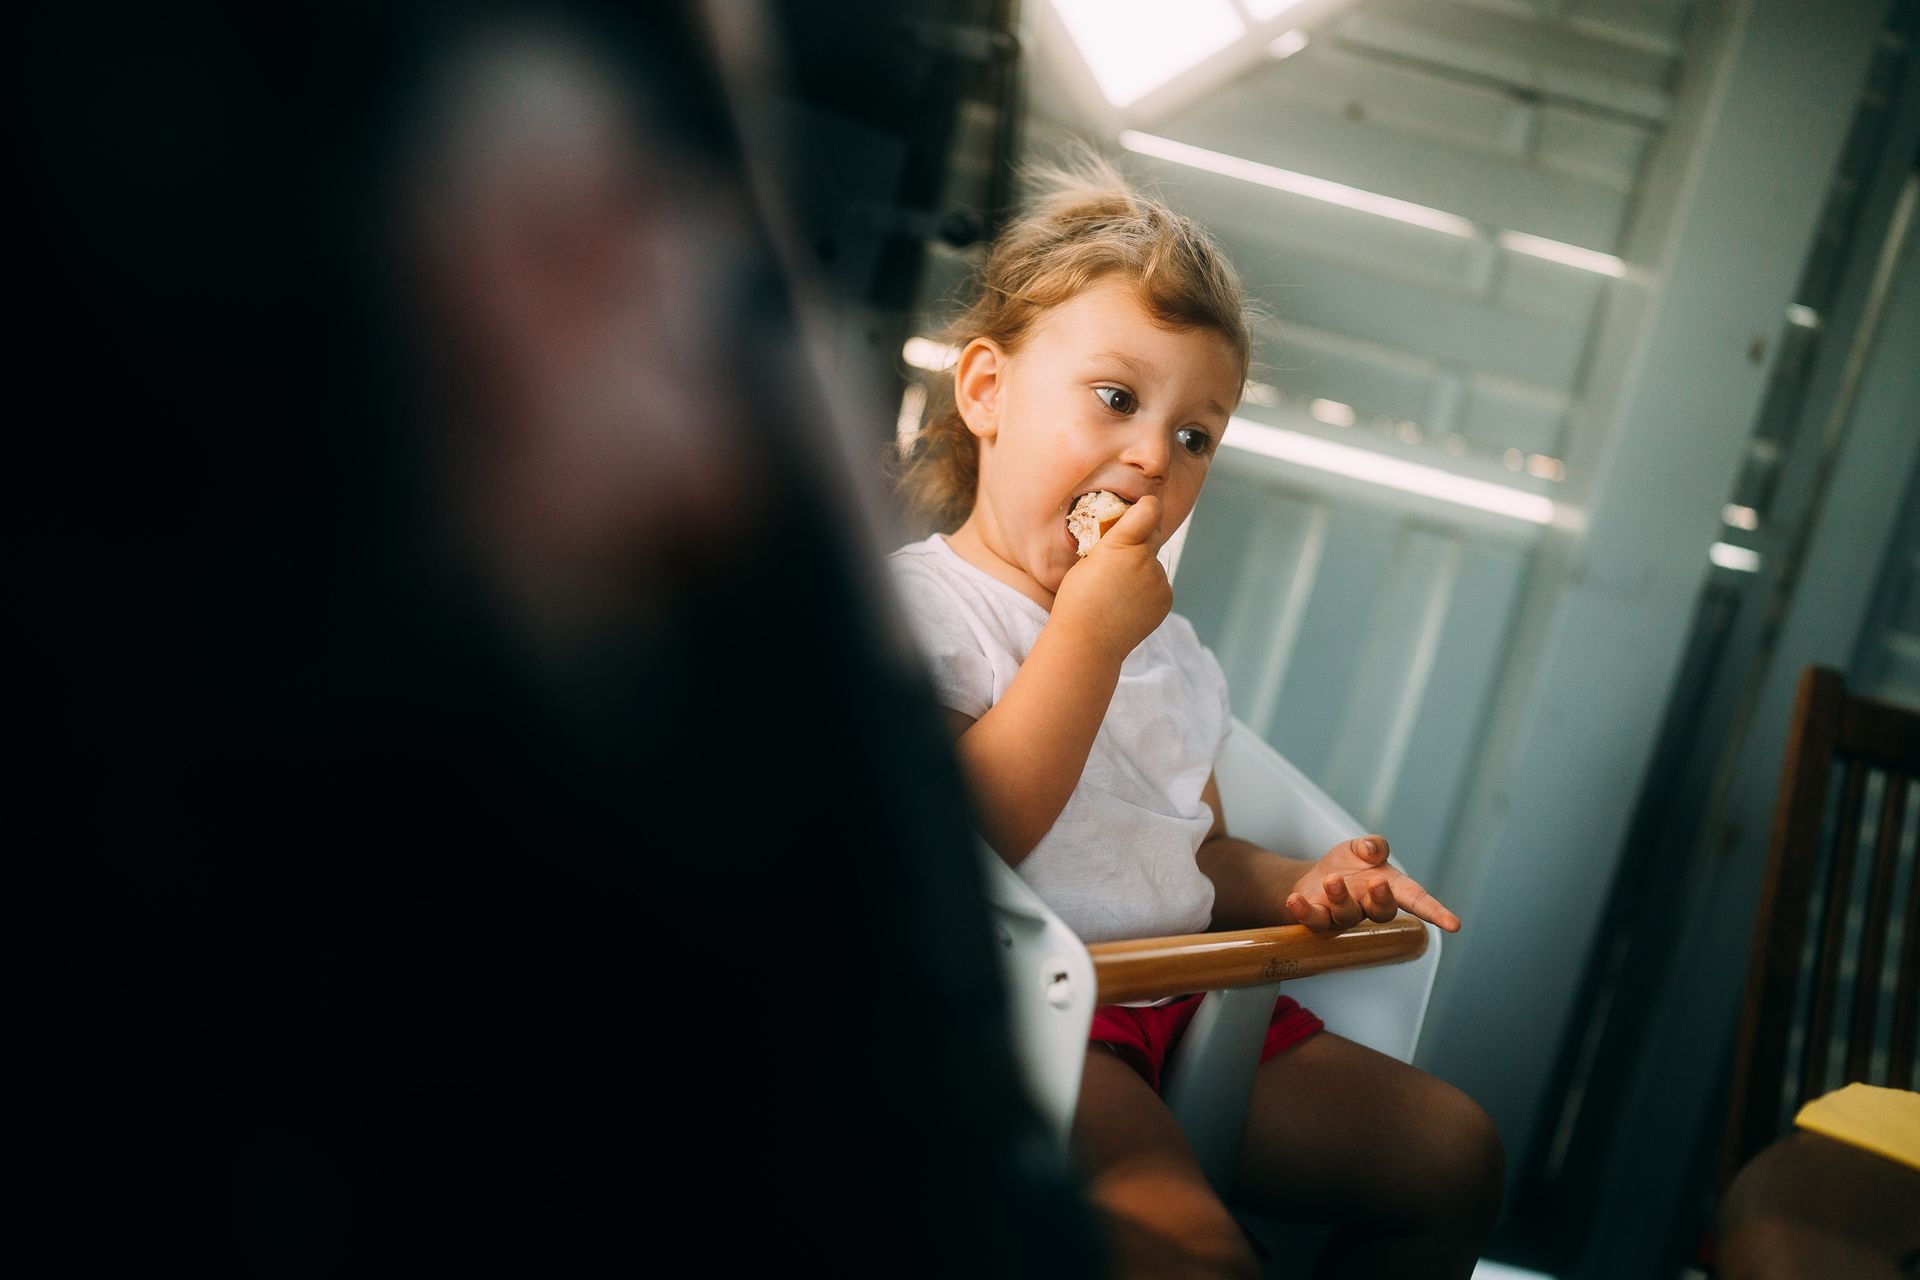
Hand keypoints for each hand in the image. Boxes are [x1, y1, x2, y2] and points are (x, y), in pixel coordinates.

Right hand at [1049, 495, 1171, 663]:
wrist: (1087, 641)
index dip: (1148, 507)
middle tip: (1120, 559)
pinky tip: (1128, 605)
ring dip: (1142, 571)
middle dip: (1141, 541)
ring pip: (1154, 565)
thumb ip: (1112, 543)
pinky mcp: (1166, 598)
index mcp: (1121, 543)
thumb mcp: (1088, 560)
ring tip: (1118, 593)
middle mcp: (1145, 558)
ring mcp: (1158, 580)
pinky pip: (1159, 586)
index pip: (1150, 510)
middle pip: (1153, 536)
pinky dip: (1148, 591)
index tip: (1145, 508)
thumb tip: (1129, 534)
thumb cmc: (1077, 599)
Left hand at [1284, 836, 1460, 933]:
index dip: (1436, 912)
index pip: (1417, 901)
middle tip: (1375, 883)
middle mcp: (1370, 907)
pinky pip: (1314, 920)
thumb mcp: (1363, 848)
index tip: (1454, 925)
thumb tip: (1370, 850)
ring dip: (1340, 898)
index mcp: (1391, 888)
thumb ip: (1373, 845)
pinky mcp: (1319, 919)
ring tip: (1331, 880)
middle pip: (1383, 912)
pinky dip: (1304, 911)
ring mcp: (1345, 916)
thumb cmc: (1350, 866)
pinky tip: (1295, 900)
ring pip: (1347, 915)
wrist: (1316, 879)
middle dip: (1381, 900)